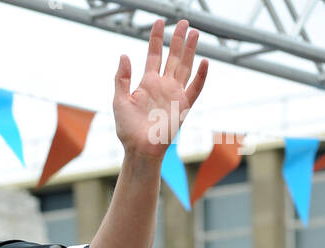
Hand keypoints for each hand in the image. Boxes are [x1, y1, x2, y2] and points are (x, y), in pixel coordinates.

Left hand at [114, 18, 207, 159]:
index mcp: (148, 83)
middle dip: (178, 39)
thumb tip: (124, 55)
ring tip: (194, 32)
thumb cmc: (127, 129)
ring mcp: (175, 94)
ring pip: (185, 66)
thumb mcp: (120, 101)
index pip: (154, 55)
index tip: (159, 22)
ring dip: (190, 50)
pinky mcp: (184, 106)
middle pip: (173, 57)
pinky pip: (195, 88)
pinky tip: (205, 61)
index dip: (157, 39)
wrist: (139, 149)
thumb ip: (122, 78)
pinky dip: (201, 76)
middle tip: (183, 21)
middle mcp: (163, 86)